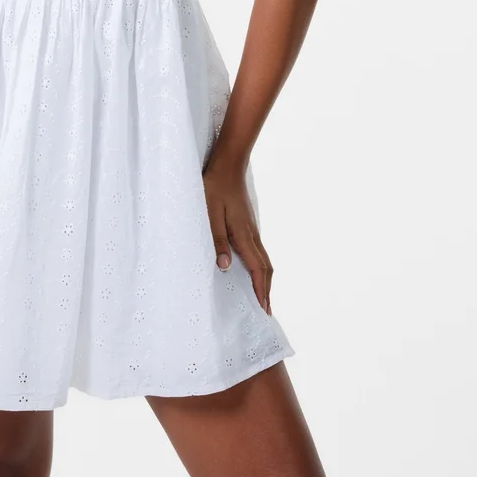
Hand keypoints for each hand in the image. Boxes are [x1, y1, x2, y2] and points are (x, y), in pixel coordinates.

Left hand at [202, 159, 273, 314]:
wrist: (228, 164)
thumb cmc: (215, 187)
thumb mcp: (209, 213)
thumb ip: (217, 240)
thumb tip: (224, 267)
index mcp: (243, 235)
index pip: (258, 270)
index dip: (261, 291)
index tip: (264, 311)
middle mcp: (252, 234)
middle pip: (266, 268)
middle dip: (267, 291)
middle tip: (266, 312)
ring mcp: (251, 229)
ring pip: (264, 260)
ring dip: (264, 280)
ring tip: (262, 297)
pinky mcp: (247, 224)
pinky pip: (258, 252)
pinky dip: (259, 267)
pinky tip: (252, 271)